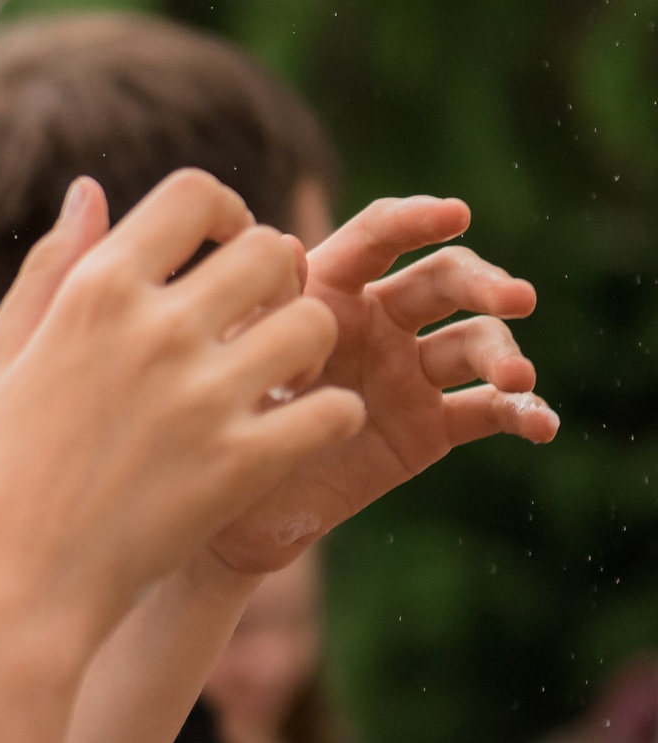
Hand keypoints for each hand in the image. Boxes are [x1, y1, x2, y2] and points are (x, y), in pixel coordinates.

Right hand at [0, 170, 362, 655]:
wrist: (3, 595)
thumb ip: (49, 273)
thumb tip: (89, 192)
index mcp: (93, 295)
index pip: (195, 196)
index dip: (223, 215)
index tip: (218, 252)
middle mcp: (154, 333)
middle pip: (271, 252)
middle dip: (274, 279)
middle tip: (254, 323)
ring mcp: (202, 400)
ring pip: (315, 322)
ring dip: (306, 344)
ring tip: (276, 379)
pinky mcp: (240, 467)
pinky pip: (331, 410)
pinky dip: (325, 419)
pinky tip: (291, 435)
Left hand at [204, 196, 556, 577]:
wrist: (228, 513)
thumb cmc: (215, 426)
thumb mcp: (228, 366)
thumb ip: (259, 311)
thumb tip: (284, 245)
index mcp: (330, 289)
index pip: (379, 237)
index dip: (416, 219)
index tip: (456, 214)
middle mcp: (380, 320)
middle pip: (444, 281)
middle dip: (483, 284)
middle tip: (516, 299)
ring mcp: (411, 371)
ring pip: (473, 343)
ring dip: (503, 354)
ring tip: (516, 378)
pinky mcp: (432, 425)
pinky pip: (487, 412)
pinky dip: (521, 413)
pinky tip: (541, 424)